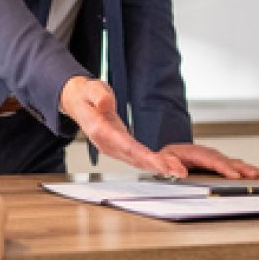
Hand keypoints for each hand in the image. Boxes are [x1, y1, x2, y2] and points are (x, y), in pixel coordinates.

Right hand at [59, 76, 184, 177]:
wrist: (79, 103)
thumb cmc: (87, 95)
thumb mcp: (92, 88)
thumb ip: (99, 95)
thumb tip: (105, 103)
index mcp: (100, 131)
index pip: (125, 146)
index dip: (144, 156)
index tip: (161, 163)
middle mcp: (107, 144)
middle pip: (135, 158)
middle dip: (158, 166)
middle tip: (179, 171)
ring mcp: (113, 149)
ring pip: (138, 162)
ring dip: (159, 168)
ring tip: (179, 171)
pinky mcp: (120, 149)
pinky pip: (137, 159)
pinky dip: (153, 164)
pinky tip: (169, 166)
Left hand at [159, 142, 258, 179]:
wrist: (164, 155)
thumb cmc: (163, 159)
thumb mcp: (160, 161)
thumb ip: (167, 165)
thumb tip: (179, 171)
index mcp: (193, 152)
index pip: (211, 160)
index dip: (224, 168)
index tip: (235, 175)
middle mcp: (205, 153)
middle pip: (226, 160)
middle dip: (241, 168)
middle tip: (255, 175)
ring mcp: (212, 157)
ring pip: (231, 162)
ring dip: (246, 168)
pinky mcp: (215, 162)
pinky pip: (231, 164)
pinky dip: (244, 168)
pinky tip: (255, 173)